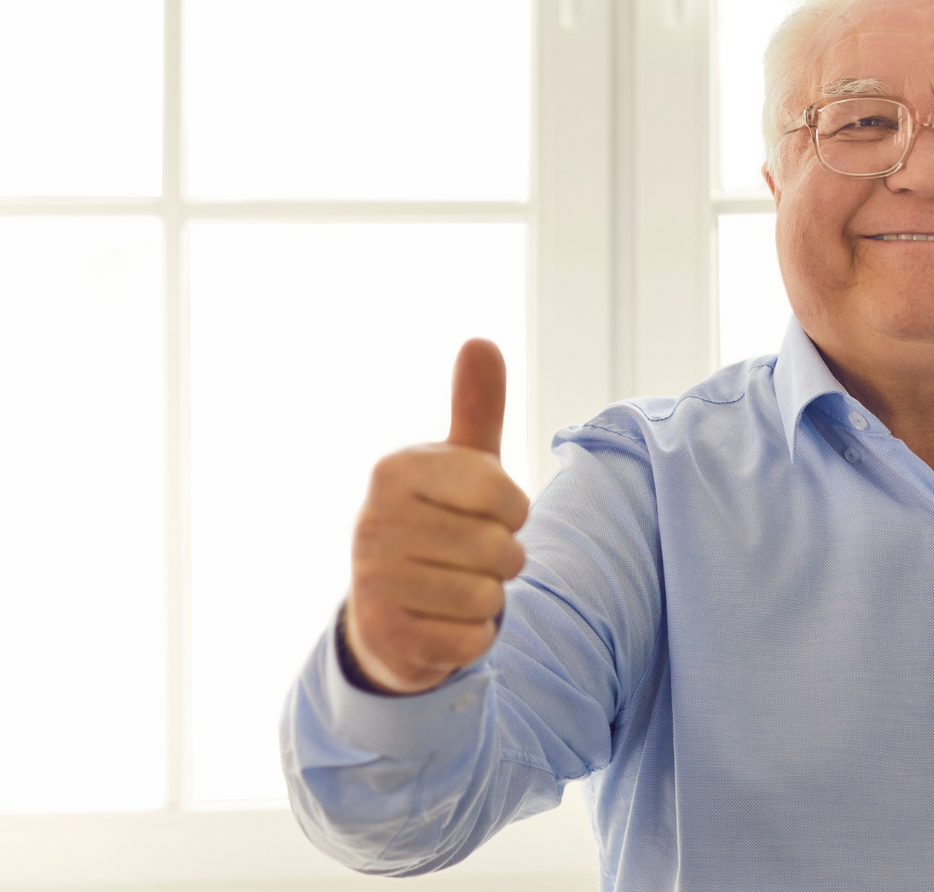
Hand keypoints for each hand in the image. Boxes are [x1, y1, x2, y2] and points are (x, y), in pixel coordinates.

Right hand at [343, 339, 529, 693]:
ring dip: (488, 598)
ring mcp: (373, 582)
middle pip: (499, 548)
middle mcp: (373, 522)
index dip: (513, 510)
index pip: (500, 493)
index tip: (491, 513)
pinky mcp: (385, 637)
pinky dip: (472, 636)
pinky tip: (443, 623)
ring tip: (457, 587)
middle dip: (503, 559)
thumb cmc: (440, 523)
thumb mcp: (461, 466)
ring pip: (487, 596)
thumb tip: (480, 341)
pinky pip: (471, 639)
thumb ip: (476, 409)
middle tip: (473, 557)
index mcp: (395, 472)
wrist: (390, 611)